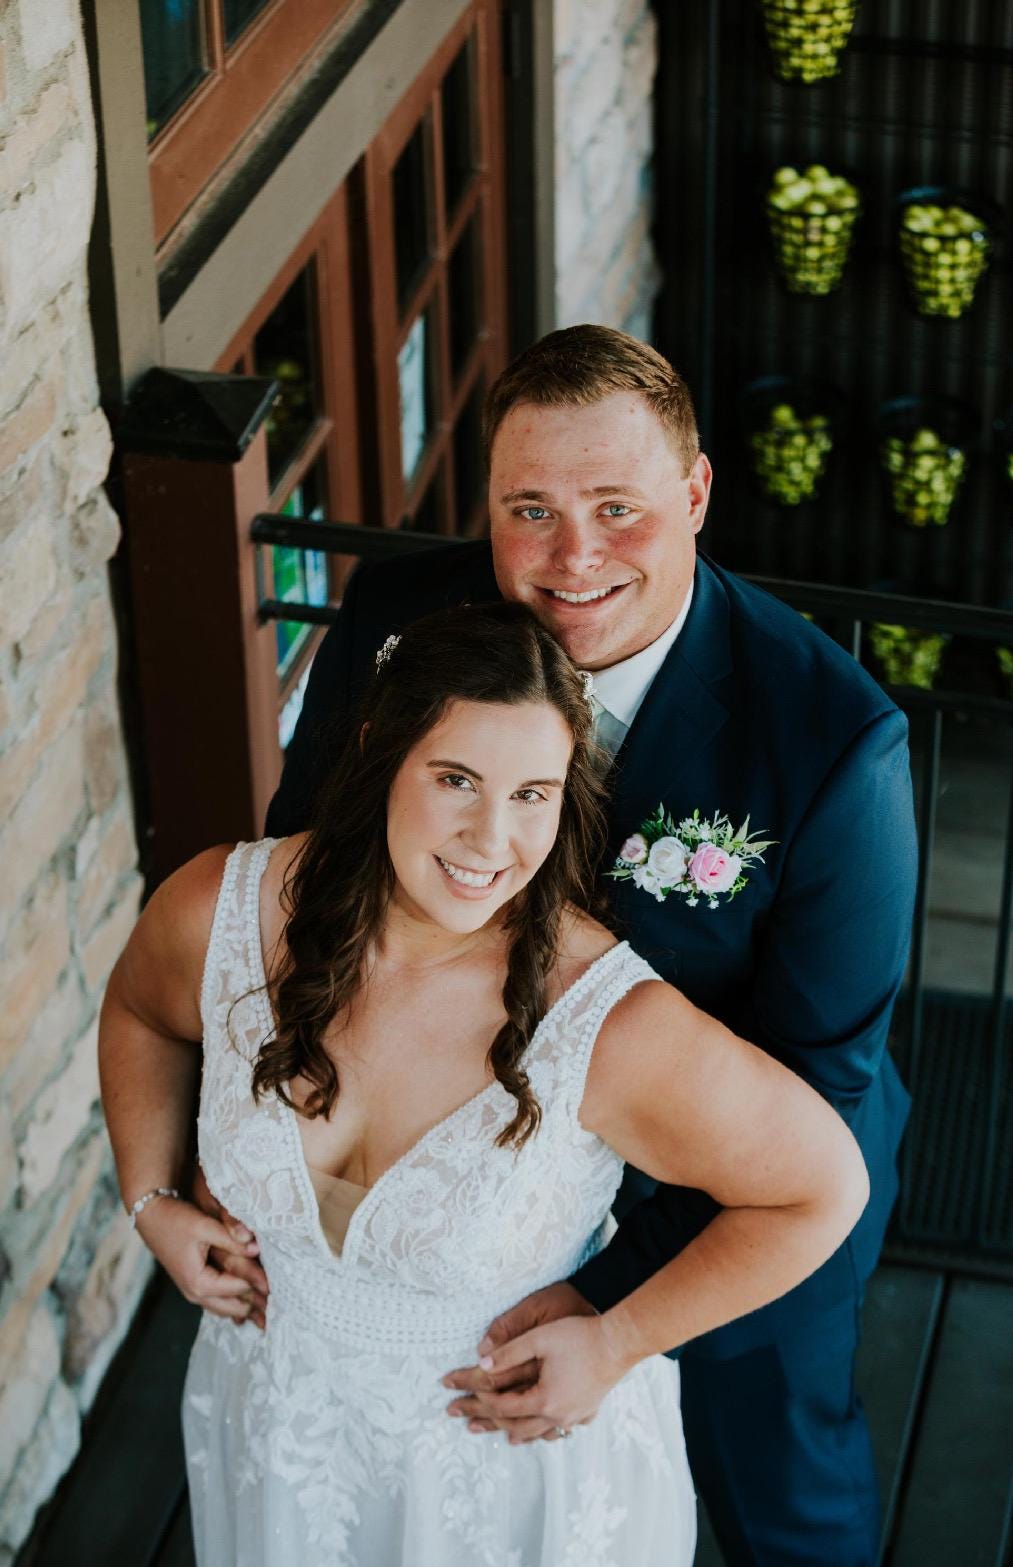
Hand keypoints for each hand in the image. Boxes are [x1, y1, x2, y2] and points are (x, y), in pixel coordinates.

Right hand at [191, 1161, 268, 1327]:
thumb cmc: (176, 1220)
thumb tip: (257, 1247)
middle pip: (233, 1308)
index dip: (262, 1287)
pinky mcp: (194, 1283)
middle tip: (280, 1310)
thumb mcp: (205, 1227)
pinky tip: (250, 1305)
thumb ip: (231, 1237)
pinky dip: (234, 1301)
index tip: (284, 1288)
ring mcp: (193, 1290)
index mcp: (199, 1282)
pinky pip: (218, 1300)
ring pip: (225, 1308)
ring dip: (246, 1308)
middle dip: (256, 1309)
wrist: (151, 1217)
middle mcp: (195, 1293)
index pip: (239, 1289)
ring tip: (269, 1313)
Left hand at [447, 1311, 631, 1444]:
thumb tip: (481, 1361)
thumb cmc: (580, 1336)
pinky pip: (560, 1428)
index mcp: (543, 1399)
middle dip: (488, 1422)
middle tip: (464, 1421)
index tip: (457, 1394)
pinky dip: (545, 1432)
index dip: (479, 1399)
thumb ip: (509, 1351)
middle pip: (516, 1425)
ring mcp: (574, 1415)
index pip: (502, 1405)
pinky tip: (544, 1431)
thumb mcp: (539, 1337)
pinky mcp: (587, 1409)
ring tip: (503, 1436)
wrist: (620, 1342)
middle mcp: (558, 1414)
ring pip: (539, 1432)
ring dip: (517, 1432)